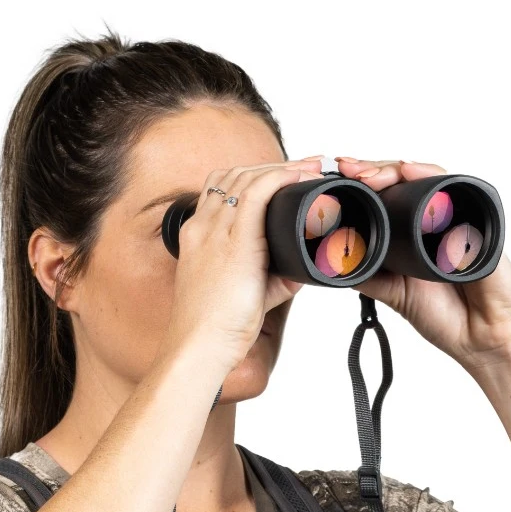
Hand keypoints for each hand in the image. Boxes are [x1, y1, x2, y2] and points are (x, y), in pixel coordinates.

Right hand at [161, 156, 323, 375]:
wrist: (200, 346)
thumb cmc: (216, 326)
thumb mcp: (245, 292)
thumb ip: (272, 277)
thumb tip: (301, 271)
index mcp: (198, 235)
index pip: (222, 187)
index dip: (255, 175)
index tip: (285, 176)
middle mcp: (202, 226)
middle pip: (235, 175)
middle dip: (274, 165)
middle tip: (308, 166)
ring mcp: (214, 230)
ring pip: (247, 177)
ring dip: (282, 167)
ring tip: (312, 168)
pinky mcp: (233, 241)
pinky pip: (257, 193)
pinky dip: (281, 178)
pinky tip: (301, 176)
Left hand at [337, 157, 510, 362]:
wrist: (482, 338)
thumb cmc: (446, 318)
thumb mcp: (393, 293)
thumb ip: (368, 275)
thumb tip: (330, 261)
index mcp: (414, 232)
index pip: (386, 195)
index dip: (361, 185)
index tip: (332, 180)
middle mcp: (436, 220)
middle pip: (402, 179)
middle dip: (370, 170)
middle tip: (345, 171)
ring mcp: (457, 216)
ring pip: (424, 176)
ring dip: (393, 170)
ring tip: (368, 175)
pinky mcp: (478, 217)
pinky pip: (454, 186)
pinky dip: (429, 175)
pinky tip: (407, 171)